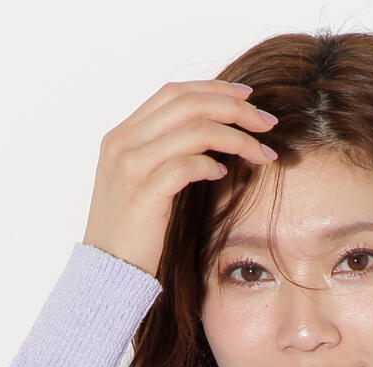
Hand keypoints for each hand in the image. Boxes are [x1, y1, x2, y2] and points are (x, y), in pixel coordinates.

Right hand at [82, 77, 279, 278]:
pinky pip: (187, 166)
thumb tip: (209, 138)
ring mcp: (130, 166)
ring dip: (237, 139)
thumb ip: (163, 154)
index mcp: (122, 135)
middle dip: (234, 108)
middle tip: (267, 123)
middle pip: (188, 103)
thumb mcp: (141, 183)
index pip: (173, 93)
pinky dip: (211, 166)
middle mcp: (123, 142)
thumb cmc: (132, 233)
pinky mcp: (143, 193)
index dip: (214, 89)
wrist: (106, 271)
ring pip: (194, 130)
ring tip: (262, 154)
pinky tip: (224, 176)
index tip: (247, 98)